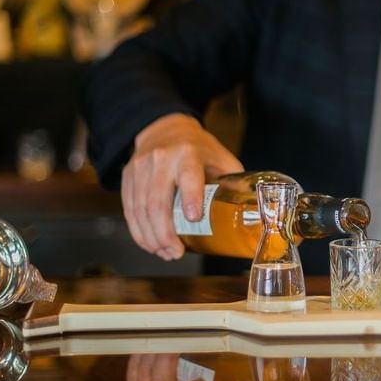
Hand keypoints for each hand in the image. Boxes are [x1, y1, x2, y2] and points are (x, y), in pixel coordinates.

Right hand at [122, 113, 242, 259]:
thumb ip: (233, 183)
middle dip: (164, 233)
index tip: (193, 219)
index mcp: (189, 153)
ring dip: (150, 237)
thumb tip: (252, 216)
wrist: (165, 127)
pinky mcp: (128, 176)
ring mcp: (141, 167)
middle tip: (176, 253)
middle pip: (157, 201)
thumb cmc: (199, 149)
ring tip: (164, 253)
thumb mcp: (221, 158)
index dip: (190, 198)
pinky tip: (150, 244)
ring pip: (140, 209)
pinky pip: (129, 208)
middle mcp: (162, 159)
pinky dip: (138, 231)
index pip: (188, 176)